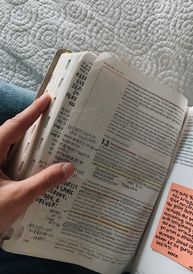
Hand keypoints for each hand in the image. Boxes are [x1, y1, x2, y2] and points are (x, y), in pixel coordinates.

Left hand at [0, 94, 73, 233]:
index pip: (14, 127)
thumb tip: (69, 168)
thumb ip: (44, 182)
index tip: (47, 99)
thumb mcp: (18, 197)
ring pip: (13, 147)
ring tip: (51, 136)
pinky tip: (40, 161)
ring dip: (31, 142)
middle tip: (53, 116)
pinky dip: (27, 157)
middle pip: (14, 133)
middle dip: (33, 123)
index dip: (31, 112)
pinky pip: (13, 160)